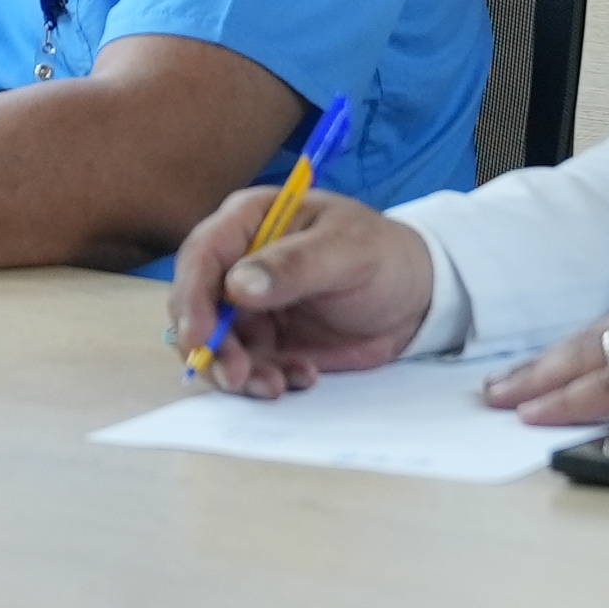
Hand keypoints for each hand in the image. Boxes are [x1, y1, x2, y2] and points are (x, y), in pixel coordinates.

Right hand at [165, 190, 435, 395]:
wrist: (416, 298)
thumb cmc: (383, 255)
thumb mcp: (347, 252)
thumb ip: (293, 266)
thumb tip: (236, 286)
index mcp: (251, 220)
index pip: (202, 254)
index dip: (192, 296)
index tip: (200, 336)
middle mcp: (240, 261)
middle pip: (197, 304)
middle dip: (211, 345)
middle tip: (237, 376)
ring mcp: (250, 305)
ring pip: (217, 343)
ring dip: (237, 371)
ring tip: (276, 386)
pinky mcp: (266, 341)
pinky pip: (247, 366)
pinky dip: (266, 379)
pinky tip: (303, 376)